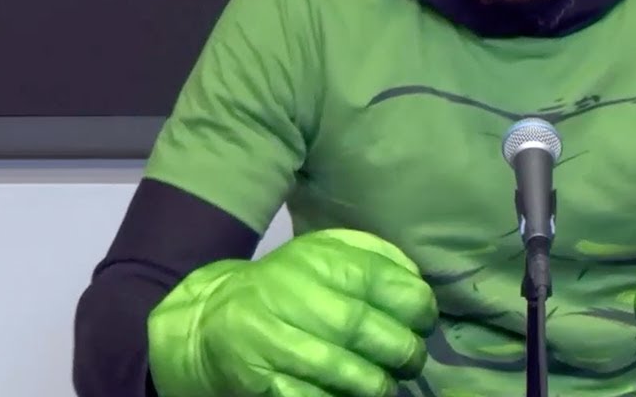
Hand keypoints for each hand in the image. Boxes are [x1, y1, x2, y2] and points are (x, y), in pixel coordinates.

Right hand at [147, 229, 437, 396]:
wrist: (211, 321)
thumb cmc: (287, 285)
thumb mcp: (325, 253)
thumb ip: (375, 257)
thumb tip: (418, 280)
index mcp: (314, 259)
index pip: (378, 280)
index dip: (416, 304)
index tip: (424, 319)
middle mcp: (289, 295)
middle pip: (362, 328)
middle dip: (403, 350)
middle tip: (412, 360)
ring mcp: (270, 341)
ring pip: (341, 370)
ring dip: (377, 383)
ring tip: (386, 383)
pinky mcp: (260, 382)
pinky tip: (351, 396)